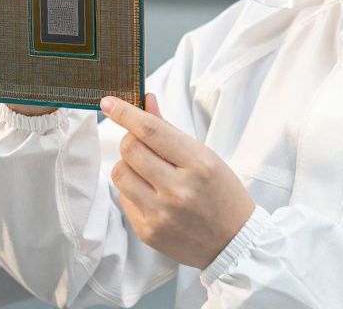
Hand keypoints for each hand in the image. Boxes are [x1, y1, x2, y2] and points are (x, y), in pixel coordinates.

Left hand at [103, 94, 255, 268]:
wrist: (233, 242)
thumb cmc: (221, 193)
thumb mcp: (205, 156)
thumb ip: (169, 129)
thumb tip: (146, 101)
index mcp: (199, 164)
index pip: (151, 131)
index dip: (125, 113)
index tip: (109, 102)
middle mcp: (179, 190)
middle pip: (129, 149)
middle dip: (130, 139)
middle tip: (141, 144)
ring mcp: (161, 214)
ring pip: (119, 173)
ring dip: (127, 165)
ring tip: (147, 172)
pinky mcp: (148, 232)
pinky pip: (123, 198)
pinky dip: (132, 190)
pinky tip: (152, 195)